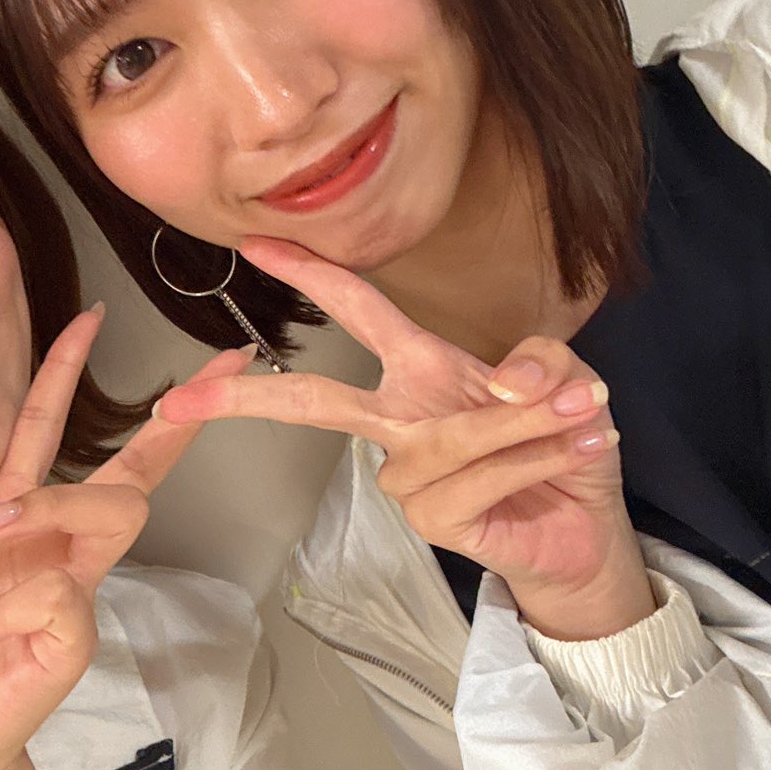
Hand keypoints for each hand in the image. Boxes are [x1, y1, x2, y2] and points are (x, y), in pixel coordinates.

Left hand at [0, 310, 250, 769]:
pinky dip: (12, 601)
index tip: (92, 316)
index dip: (67, 376)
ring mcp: (74, 593)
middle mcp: (58, 550)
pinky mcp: (75, 640)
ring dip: (49, 504)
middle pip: (129, 476)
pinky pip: (64, 593)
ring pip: (114, 511)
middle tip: (174, 402)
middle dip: (157, 436)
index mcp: (17, 525)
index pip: (50, 436)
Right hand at [154, 238, 652, 639]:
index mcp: (420, 368)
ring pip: (455, 435)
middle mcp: (401, 420)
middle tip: (184, 399)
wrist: (586, 525)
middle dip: (252, 397)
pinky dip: (533, 458)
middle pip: (316, 400)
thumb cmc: (562, 441)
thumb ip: (544, 359)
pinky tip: (567, 453)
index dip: (308, 272)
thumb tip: (507, 380)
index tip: (255, 243)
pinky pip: (480, 476)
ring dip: (526, 425)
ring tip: (582, 417)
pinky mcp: (431, 518)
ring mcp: (409, 474)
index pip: (356, 308)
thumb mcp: (568, 378)